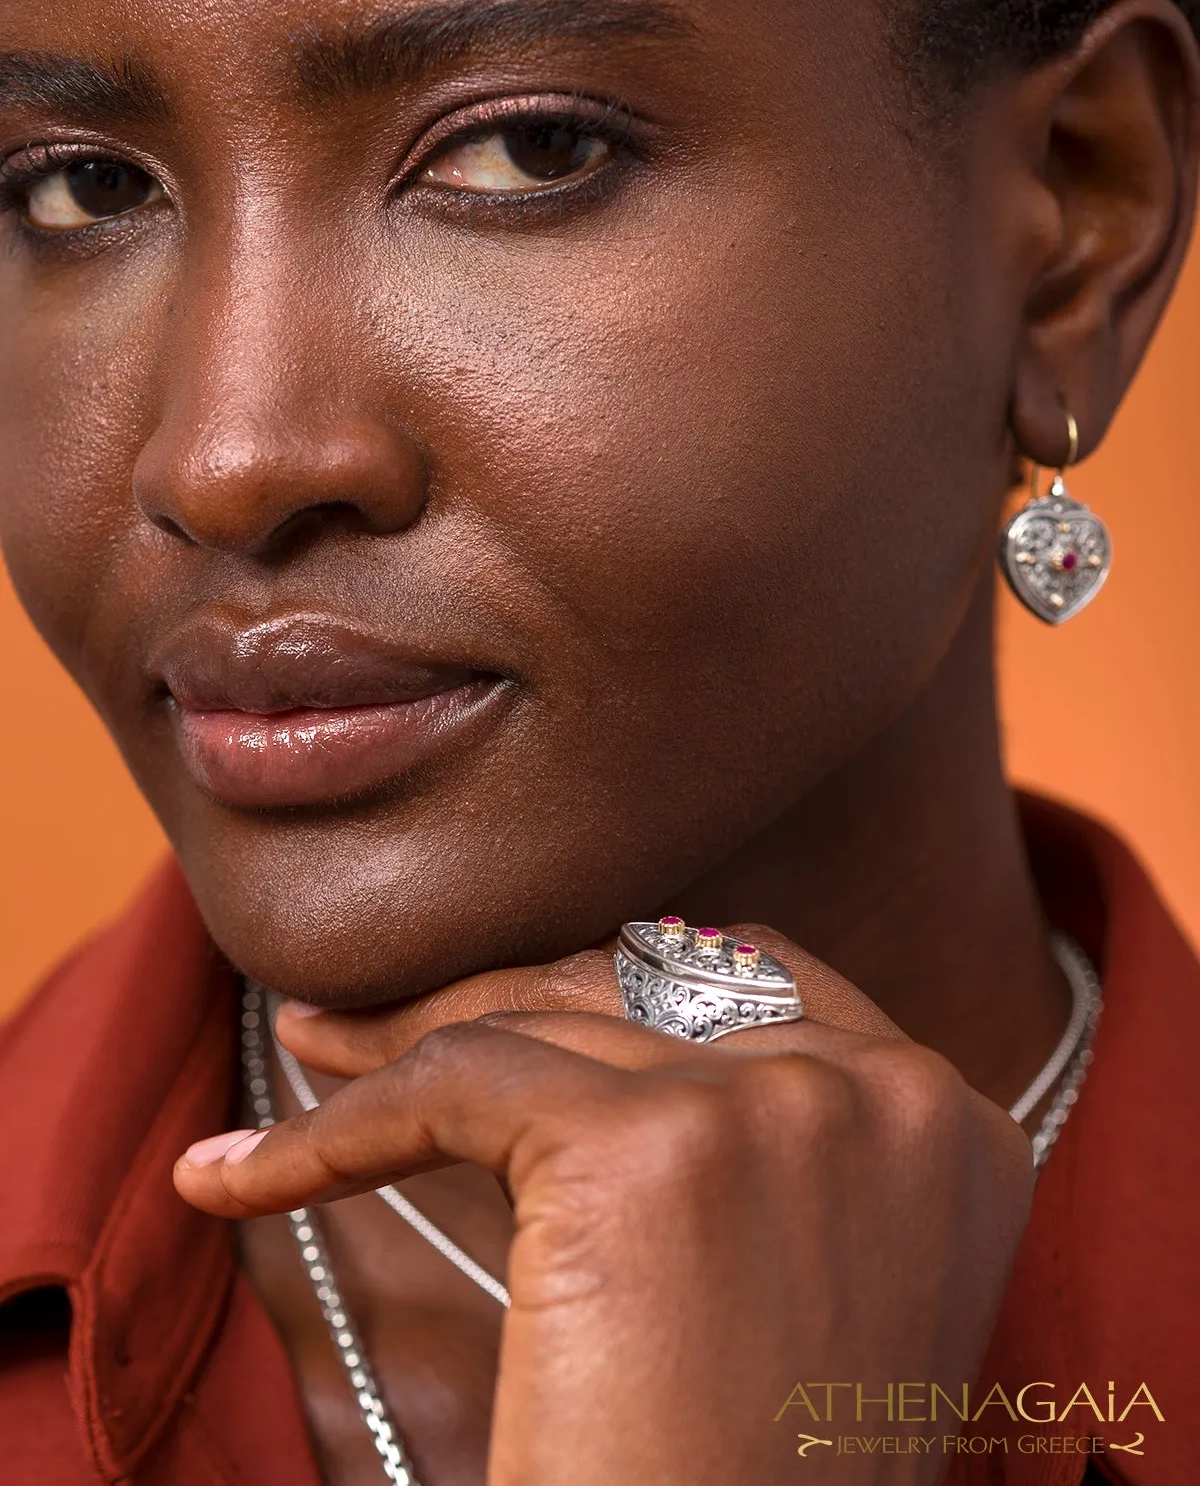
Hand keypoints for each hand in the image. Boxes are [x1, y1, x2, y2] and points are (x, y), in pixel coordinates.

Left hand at [175, 931, 1033, 1484]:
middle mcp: (885, 1090)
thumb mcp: (804, 1273)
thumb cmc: (751, 1475)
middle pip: (637, 985)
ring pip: (538, 1019)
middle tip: (363, 1029)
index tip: (502, 1006)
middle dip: (496, 999)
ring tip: (312, 1063)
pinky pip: (448, 1086)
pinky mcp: (643, 1151)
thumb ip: (757, 1133)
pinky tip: (238, 1174)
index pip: (748, 979)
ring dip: (403, 1044)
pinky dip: (333, 1127)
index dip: (609, 988)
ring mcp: (776, 1107)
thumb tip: (591, 1015)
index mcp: (946, 1120)